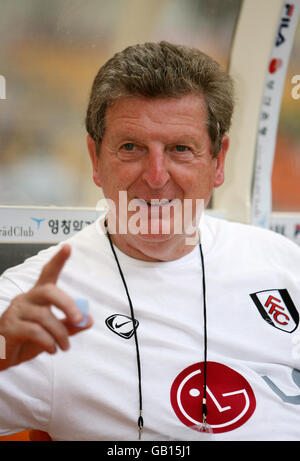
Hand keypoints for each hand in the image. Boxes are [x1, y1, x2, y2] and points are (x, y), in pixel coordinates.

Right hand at [0, 244, 92, 370]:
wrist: (1, 357)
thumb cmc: (27, 340)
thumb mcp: (52, 333)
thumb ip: (69, 326)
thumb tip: (89, 320)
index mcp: (38, 296)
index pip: (48, 273)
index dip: (58, 260)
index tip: (68, 247)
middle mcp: (26, 298)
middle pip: (49, 291)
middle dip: (67, 304)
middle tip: (79, 319)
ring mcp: (16, 311)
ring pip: (44, 316)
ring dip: (60, 334)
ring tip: (64, 347)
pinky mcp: (9, 327)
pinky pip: (35, 331)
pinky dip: (49, 342)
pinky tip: (52, 350)